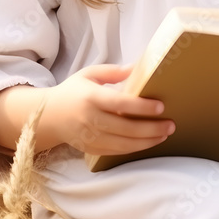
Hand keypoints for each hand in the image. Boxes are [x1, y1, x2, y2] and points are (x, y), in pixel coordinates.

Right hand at [45, 65, 174, 155]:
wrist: (47, 116)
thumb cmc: (72, 92)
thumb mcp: (89, 74)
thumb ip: (113, 72)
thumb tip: (137, 67)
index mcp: (91, 97)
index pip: (120, 103)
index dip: (142, 107)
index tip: (161, 106)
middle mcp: (90, 119)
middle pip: (125, 127)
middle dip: (151, 128)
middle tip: (171, 124)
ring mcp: (90, 136)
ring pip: (123, 144)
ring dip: (147, 141)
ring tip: (165, 134)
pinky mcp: (90, 148)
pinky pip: (116, 152)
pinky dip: (134, 149)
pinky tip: (148, 142)